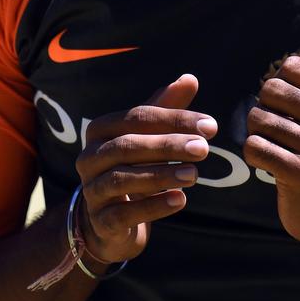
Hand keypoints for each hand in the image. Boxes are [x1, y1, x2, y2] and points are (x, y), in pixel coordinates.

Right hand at [75, 74, 216, 264]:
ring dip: (161, 175)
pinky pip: (122, 214)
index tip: (210, 126)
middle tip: (204, 149)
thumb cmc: (133, 166)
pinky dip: (153, 207)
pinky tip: (180, 200)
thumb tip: (190, 79)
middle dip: (168, 146)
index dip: (174, 119)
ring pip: (122, 179)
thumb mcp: (148, 136)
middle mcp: (89, 157)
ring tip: (194, 175)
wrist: (109, 219)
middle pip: (128, 146)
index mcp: (100, 129)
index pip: (137, 117)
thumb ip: (166, 108)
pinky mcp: (100, 221)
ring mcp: (91, 190)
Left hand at [243, 20, 299, 253]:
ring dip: (258, 134)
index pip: (290, 67)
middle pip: (270, 90)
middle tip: (278, 130)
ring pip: (259, 119)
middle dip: (265, 109)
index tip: (293, 108)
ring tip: (276, 147)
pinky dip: (254, 155)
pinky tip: (268, 164)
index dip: (282, 85)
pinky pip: (255, 148)